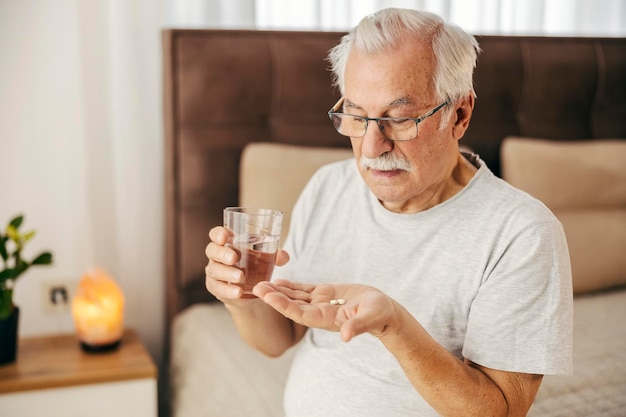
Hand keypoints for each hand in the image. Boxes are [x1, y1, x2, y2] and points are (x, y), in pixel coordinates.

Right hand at [205, 226, 289, 300]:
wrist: (250, 290)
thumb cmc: (255, 265)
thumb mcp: (266, 258)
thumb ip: (275, 255)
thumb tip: (283, 256)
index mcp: (228, 242)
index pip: (216, 234)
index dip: (218, 233)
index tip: (225, 236)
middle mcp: (217, 255)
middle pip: (212, 250)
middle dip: (222, 253)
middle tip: (234, 258)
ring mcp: (214, 271)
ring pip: (214, 269)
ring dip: (227, 273)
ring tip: (240, 276)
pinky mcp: (215, 287)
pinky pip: (218, 288)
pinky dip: (228, 290)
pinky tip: (238, 292)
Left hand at [253, 279, 396, 341]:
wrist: (384, 313)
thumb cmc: (379, 315)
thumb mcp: (370, 318)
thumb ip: (357, 326)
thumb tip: (345, 336)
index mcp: (327, 319)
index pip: (299, 313)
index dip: (283, 305)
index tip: (267, 297)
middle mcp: (319, 313)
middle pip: (292, 305)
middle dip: (274, 297)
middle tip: (256, 286)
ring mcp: (321, 304)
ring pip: (295, 297)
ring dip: (278, 291)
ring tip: (261, 282)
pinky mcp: (325, 295)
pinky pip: (304, 290)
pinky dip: (291, 285)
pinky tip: (278, 280)